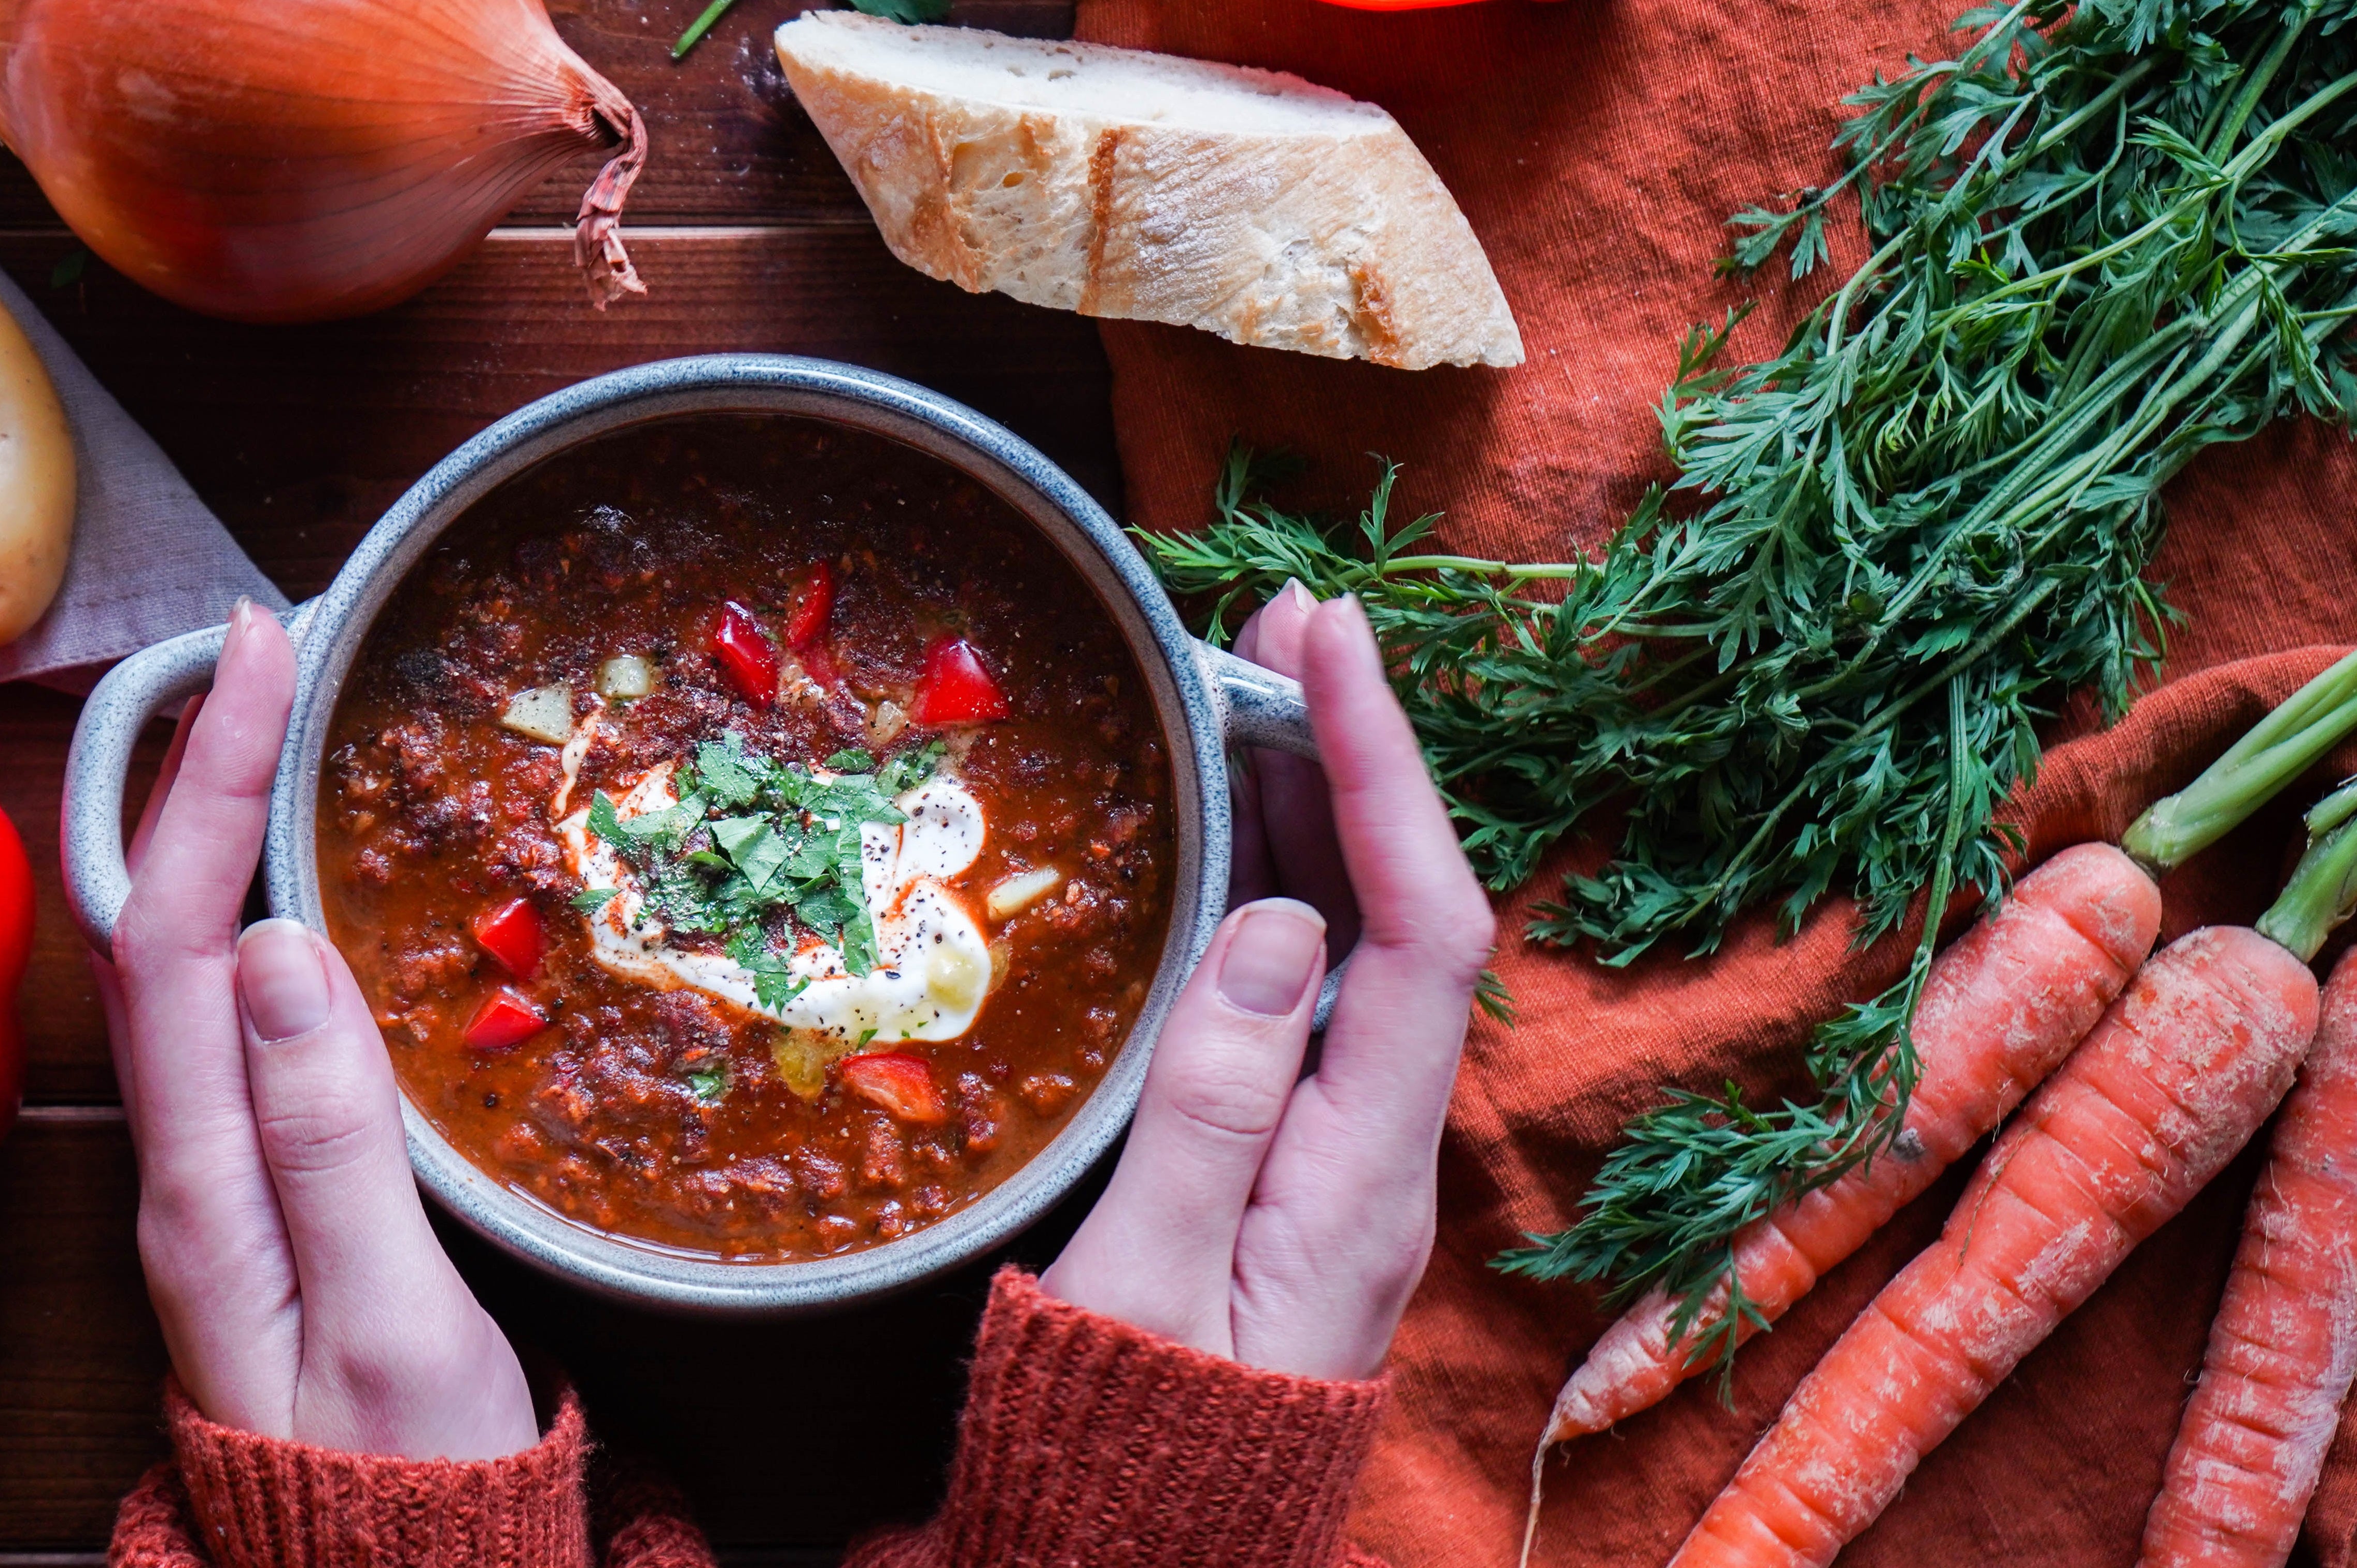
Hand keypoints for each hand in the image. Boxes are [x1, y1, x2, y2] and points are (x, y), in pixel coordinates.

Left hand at [95, 600, 538, 1458]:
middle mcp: (182, 1167)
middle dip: (203, 771)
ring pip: (191, 964)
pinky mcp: (256, 1190)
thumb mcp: (383, 1322)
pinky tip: (310, 883)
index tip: (261, 648)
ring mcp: (213, 1178)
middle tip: (274, 648)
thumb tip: (281, 950)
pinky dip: (261, 911)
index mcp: (199, 1186)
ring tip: (284, 723)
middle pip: (159, 927)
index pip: (175, 934)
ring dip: (224, 831)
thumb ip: (328, 1142)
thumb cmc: (402, 1480)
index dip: (211, 780)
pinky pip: (236, 1014)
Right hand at [1043, 588, 1493, 1381]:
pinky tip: (1230, 836)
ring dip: (1316, 806)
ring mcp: (1335, 1155)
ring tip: (1256, 682)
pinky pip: (1304, 990)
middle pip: (1403, 913)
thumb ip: (1212, 1104)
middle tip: (1283, 621)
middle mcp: (1376, 1151)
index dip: (1382, 768)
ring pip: (1354, 945)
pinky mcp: (1284, 1161)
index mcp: (1363, 1173)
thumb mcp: (1148, 1277)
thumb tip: (1280, 923)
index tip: (1328, 644)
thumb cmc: (1127, 1436)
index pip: (1422, 927)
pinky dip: (1273, 884)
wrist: (1135, 1556)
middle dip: (1355, 753)